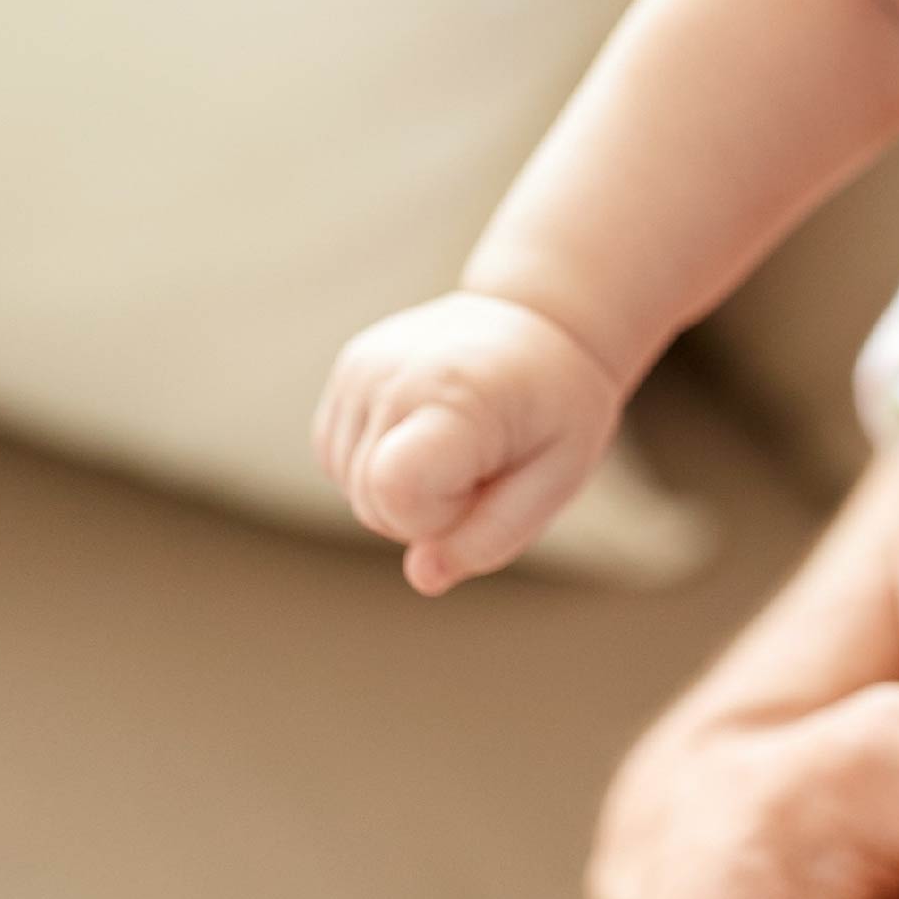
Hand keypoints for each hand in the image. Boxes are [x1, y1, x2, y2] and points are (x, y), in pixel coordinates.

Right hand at [313, 288, 630, 592]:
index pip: (393, 492)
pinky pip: (340, 460)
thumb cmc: (558, 406)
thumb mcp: (557, 477)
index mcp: (456, 395)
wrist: (543, 321)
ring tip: (462, 441)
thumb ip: (493, 536)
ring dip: (405, 490)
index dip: (435, 519)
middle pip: (373, 505)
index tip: (485, 485)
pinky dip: (380, 466)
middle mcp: (392, 375)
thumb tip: (424, 577)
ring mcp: (361, 369)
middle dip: (429, 511)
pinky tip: (429, 432)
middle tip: (485, 463)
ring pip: (352, 489)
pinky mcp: (347, 371)